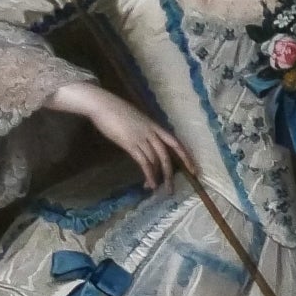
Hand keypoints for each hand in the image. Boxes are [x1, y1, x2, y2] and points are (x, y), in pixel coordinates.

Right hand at [48, 82, 182, 187]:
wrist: (103, 105)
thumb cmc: (116, 111)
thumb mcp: (136, 120)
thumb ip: (143, 130)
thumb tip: (146, 142)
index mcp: (155, 126)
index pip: (175, 143)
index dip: (185, 157)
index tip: (193, 169)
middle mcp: (152, 132)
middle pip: (167, 155)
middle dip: (171, 174)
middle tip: (172, 188)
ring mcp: (142, 138)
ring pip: (156, 161)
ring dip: (157, 177)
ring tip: (158, 190)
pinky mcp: (130, 143)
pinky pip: (144, 162)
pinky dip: (148, 174)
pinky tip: (150, 184)